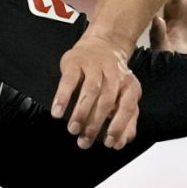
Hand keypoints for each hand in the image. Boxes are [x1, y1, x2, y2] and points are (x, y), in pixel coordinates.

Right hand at [53, 29, 140, 149]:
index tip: (108, 143)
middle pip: (106, 102)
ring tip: (73, 129)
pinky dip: (62, 97)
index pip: (127, 108)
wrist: (103, 44)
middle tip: (84, 141)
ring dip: (81, 112)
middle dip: (95, 124)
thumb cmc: (113, 78)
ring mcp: (94, 66)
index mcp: (129, 85)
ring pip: (90, 91)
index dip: (118, 126)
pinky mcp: (75, 61)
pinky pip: (69, 80)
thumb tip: (121, 143)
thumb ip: (127, 120)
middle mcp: (114, 75)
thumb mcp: (124, 96)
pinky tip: (57, 112)